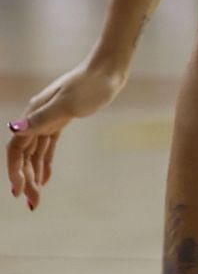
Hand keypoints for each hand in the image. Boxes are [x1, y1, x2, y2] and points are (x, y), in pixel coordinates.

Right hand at [7, 60, 127, 211]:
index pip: (16, 148)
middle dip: (25, 178)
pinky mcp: (61, 120)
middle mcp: (36, 118)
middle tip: (32, 203)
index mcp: (33, 114)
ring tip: (36, 196)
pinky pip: (48, 146)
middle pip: (24, 153)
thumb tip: (14, 128)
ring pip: (35, 152)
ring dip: (34, 174)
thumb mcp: (67, 104)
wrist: (108, 70)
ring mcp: (48, 119)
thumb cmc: (91, 85)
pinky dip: (45, 162)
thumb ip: (41, 119)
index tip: (18, 191)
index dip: (14, 170)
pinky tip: (46, 178)